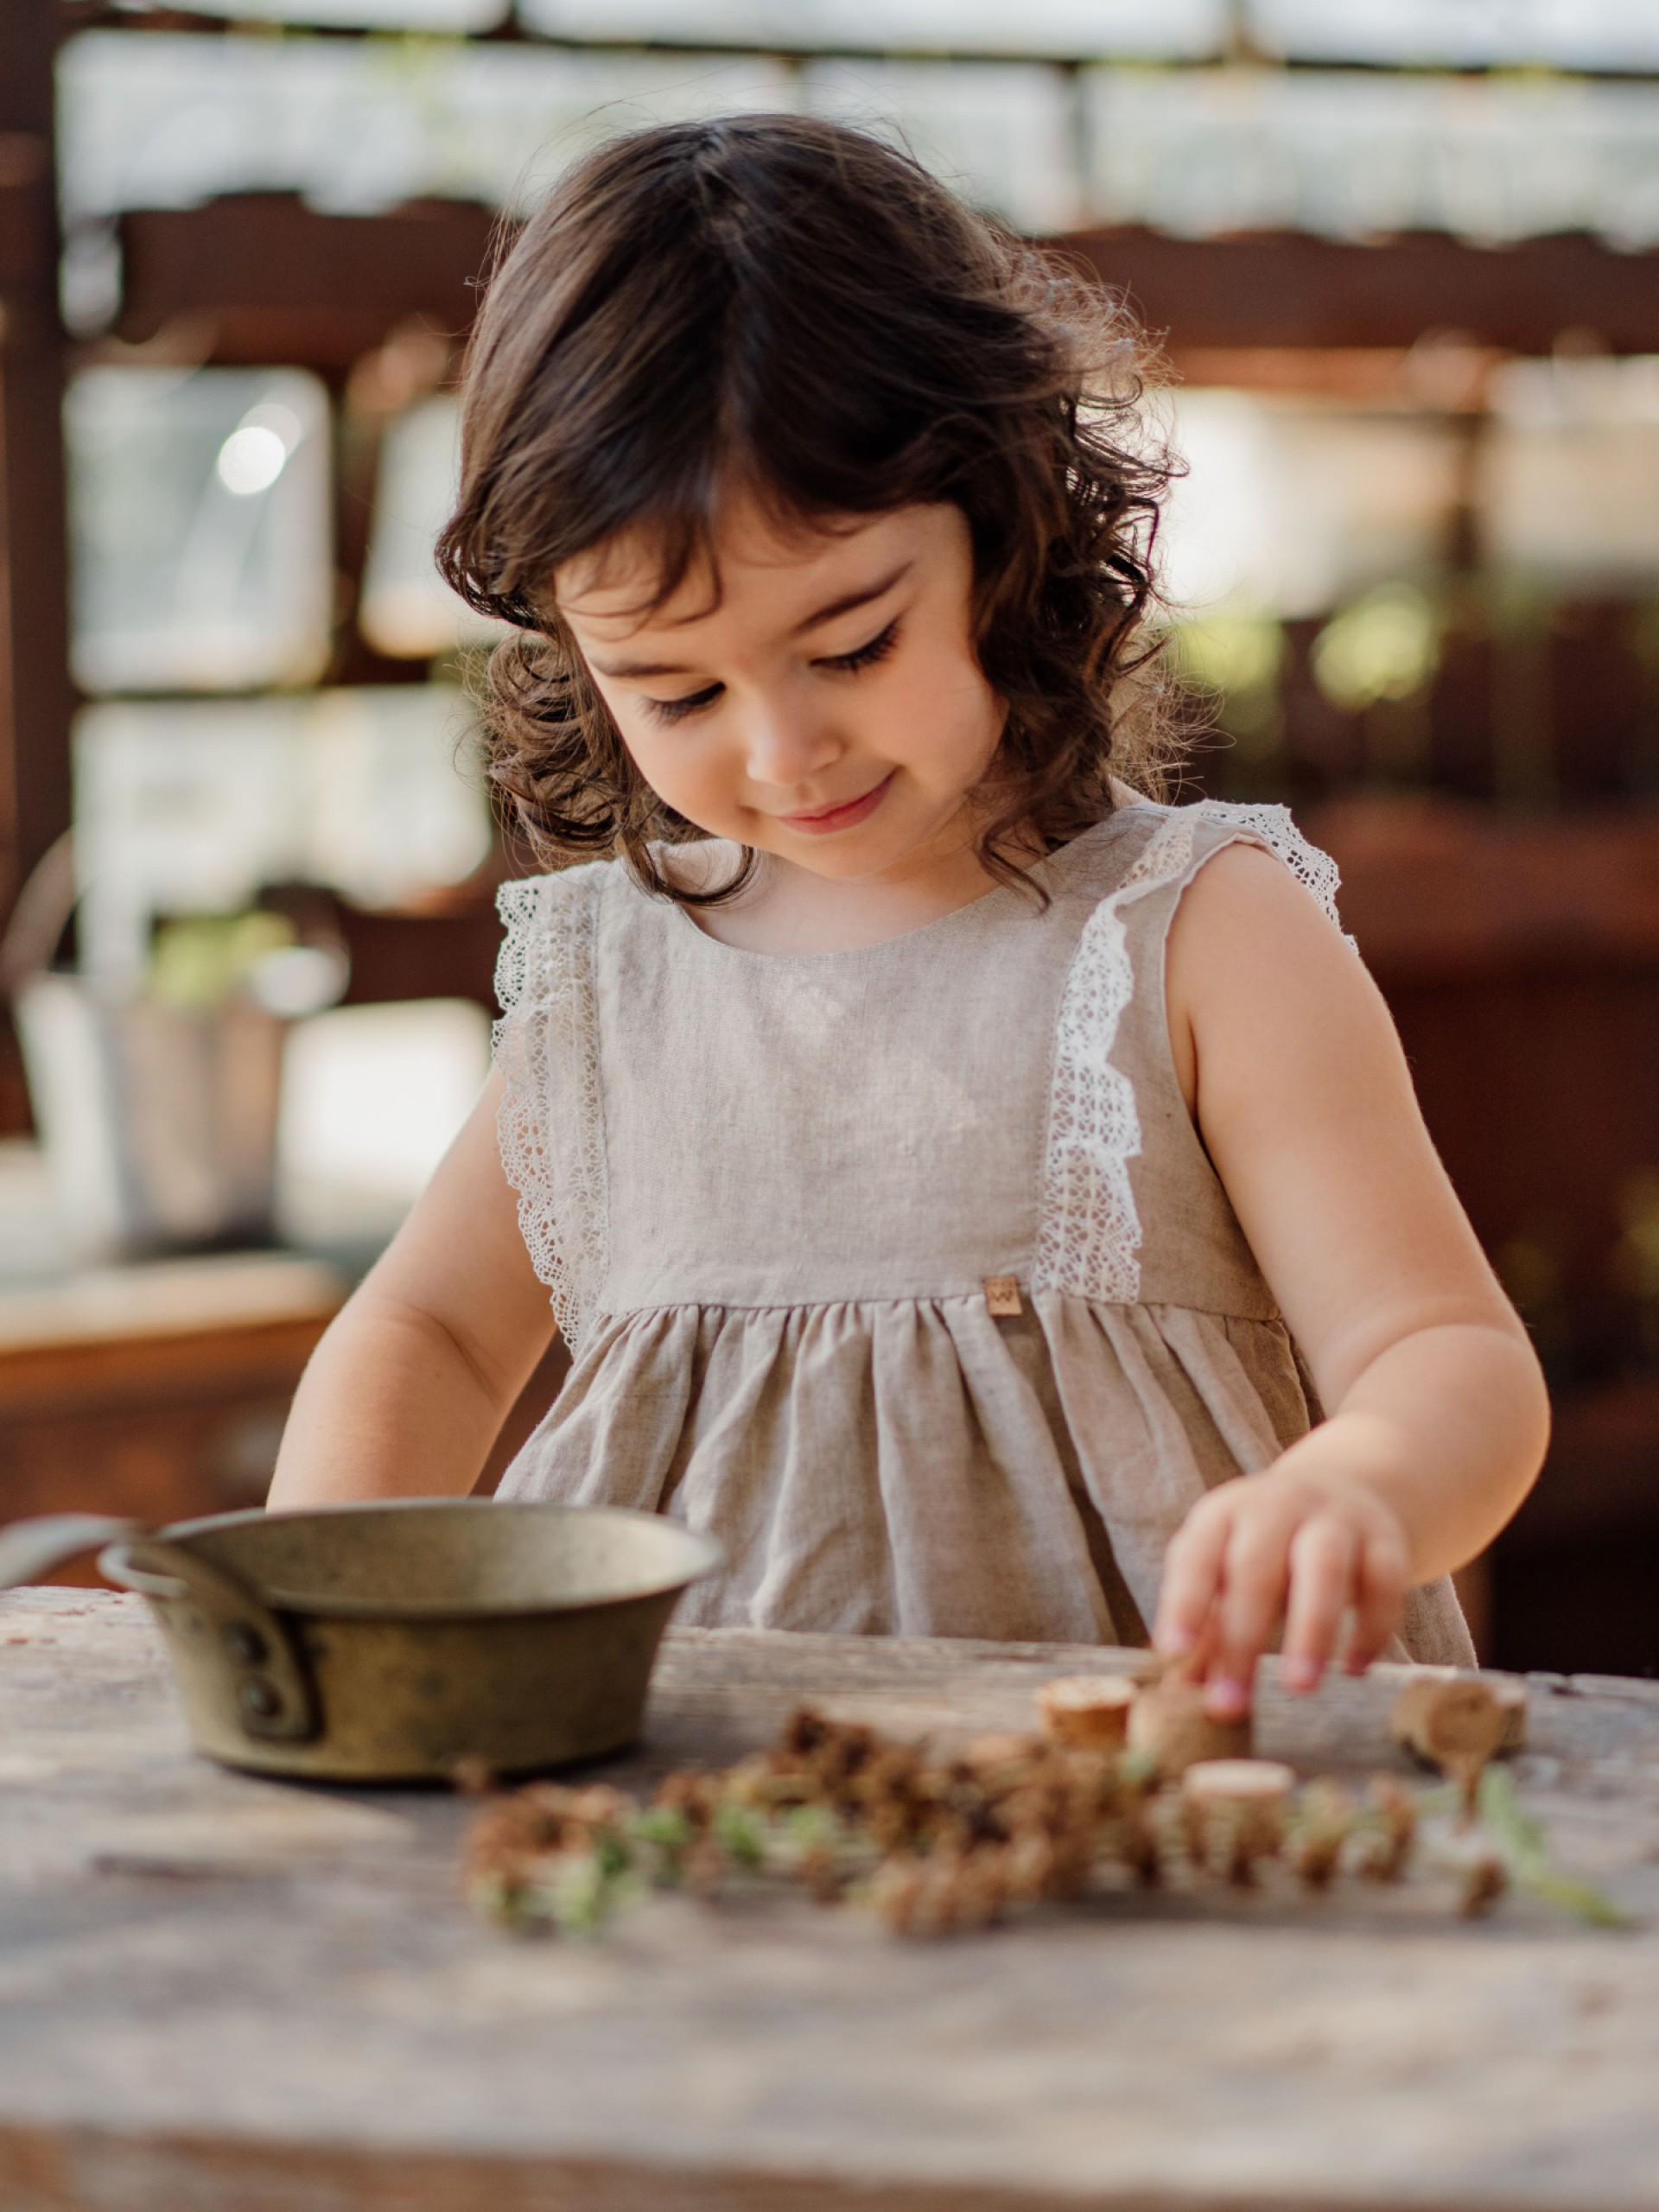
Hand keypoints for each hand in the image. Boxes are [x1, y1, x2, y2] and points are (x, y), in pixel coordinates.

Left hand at [1152, 1467, 1410, 1720]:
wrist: (1344, 1488)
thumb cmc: (1268, 1548)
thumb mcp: (1228, 1571)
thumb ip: (1207, 1628)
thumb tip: (1180, 1694)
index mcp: (1223, 1515)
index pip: (1196, 1556)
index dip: (1184, 1602)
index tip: (1174, 1653)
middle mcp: (1276, 1507)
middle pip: (1255, 1566)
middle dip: (1243, 1636)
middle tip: (1232, 1703)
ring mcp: (1334, 1518)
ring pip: (1324, 1567)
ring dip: (1311, 1629)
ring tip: (1300, 1687)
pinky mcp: (1385, 1537)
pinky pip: (1384, 1582)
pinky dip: (1371, 1629)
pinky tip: (1354, 1669)